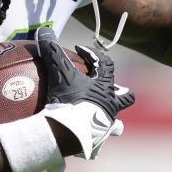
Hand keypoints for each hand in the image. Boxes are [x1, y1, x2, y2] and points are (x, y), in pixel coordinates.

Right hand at [35, 26, 134, 158]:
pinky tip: (85, 138)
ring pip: (117, 124)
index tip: (80, 51)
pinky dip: (93, 139)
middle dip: (120, 92)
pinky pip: (99, 141)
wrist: (68, 134)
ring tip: (102, 119)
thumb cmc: (67, 101)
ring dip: (112, 119)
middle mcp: (110, 106)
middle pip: (126, 97)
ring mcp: (105, 126)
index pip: (107, 64)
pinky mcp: (97, 142)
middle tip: (109, 89)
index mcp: (104, 87)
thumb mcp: (58, 73)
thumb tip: (44, 30)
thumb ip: (52, 51)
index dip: (94, 55)